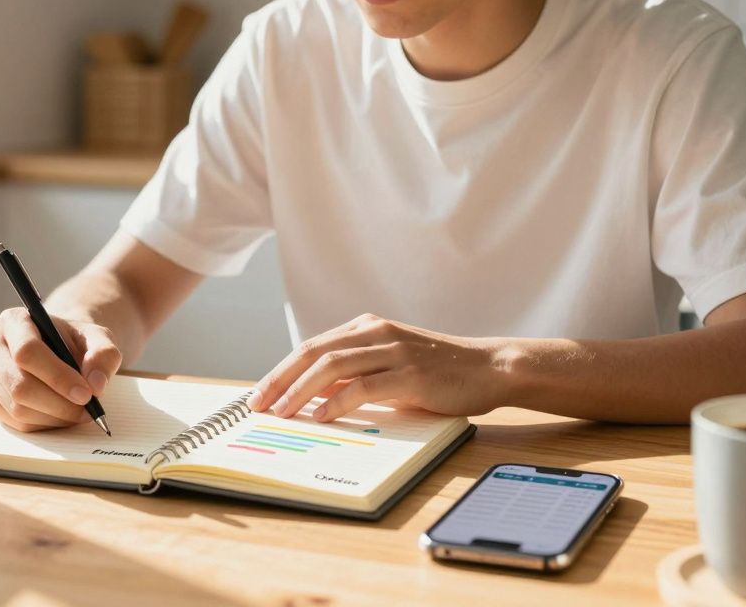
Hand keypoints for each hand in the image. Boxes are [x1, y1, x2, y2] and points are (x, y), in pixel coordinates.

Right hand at [0, 307, 121, 431]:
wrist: (59, 349)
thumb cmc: (76, 342)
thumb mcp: (98, 338)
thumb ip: (104, 354)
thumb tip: (95, 384)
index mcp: (14, 321)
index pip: (27, 351)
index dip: (57, 376)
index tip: (86, 394)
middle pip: (20, 385)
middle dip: (59, 404)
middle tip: (89, 410)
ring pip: (18, 409)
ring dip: (55, 417)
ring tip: (79, 411)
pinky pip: (16, 423)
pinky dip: (45, 424)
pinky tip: (62, 414)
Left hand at [246, 314, 509, 422]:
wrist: (488, 368)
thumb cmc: (438, 372)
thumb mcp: (390, 365)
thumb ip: (355, 374)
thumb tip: (312, 395)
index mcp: (367, 327)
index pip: (312, 347)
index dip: (281, 370)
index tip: (260, 393)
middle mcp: (375, 332)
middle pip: (313, 352)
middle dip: (280, 379)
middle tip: (257, 404)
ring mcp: (393, 351)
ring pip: (332, 366)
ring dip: (300, 391)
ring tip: (281, 412)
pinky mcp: (409, 373)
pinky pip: (362, 386)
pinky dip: (336, 402)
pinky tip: (320, 417)